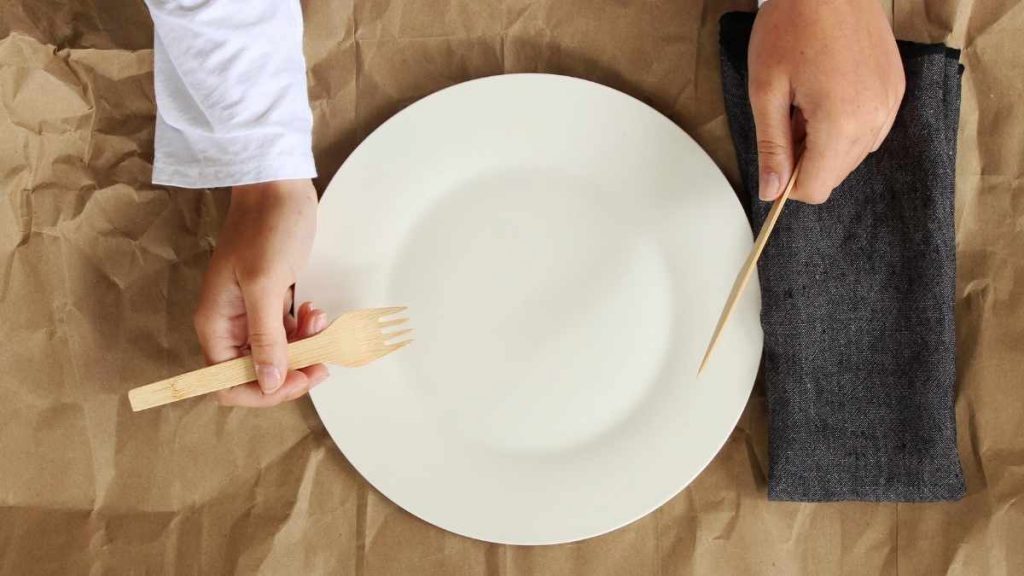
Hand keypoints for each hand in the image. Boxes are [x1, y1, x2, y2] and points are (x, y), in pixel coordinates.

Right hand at [194, 179, 329, 406]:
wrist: (277, 186)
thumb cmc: (266, 227)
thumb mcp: (265, 283)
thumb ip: (266, 337)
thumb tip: (269, 383)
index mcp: (216, 324)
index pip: (227, 382)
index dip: (263, 390)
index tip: (297, 377)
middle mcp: (230, 324)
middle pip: (256, 374)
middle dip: (290, 371)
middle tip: (322, 359)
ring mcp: (251, 313)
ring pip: (277, 355)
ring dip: (303, 348)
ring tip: (319, 321)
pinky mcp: (272, 301)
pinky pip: (287, 333)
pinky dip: (305, 330)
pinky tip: (315, 311)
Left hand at [749, 0, 904, 203]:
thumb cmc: (793, 25)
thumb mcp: (766, 90)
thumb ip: (771, 147)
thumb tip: (771, 190)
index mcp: (841, 122)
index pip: (816, 188)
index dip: (788, 183)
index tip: (774, 157)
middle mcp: (875, 118)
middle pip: (836, 173)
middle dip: (806, 160)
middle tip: (786, 119)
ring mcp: (890, 103)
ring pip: (854, 154)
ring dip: (825, 143)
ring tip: (805, 102)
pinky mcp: (895, 89)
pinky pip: (870, 129)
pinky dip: (846, 125)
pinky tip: (827, 95)